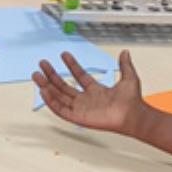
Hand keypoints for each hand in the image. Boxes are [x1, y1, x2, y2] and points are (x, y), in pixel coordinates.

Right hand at [33, 50, 148, 138]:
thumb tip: (125, 52)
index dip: (71, 65)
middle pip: (64, 86)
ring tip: (37, 75)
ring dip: (47, 86)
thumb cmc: (133, 102)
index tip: (64, 55)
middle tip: (42, 64)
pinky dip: (50, 101)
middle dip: (51, 75)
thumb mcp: (129, 78)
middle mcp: (86, 100)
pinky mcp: (78, 118)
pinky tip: (44, 91)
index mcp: (96, 91)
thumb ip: (125, 65)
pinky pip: (60, 110)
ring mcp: (81, 109)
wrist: (133, 116)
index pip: (79, 76)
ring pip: (58, 97)